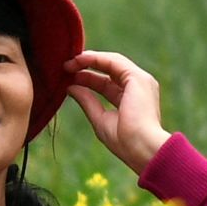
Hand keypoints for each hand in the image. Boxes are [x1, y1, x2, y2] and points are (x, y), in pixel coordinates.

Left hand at [67, 50, 169, 168]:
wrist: (141, 147)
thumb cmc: (124, 141)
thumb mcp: (100, 119)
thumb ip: (87, 102)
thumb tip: (71, 88)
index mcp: (132, 100)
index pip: (107, 84)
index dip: (88, 79)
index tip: (68, 79)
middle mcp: (138, 88)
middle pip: (109, 71)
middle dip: (87, 67)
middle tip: (65, 67)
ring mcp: (140, 81)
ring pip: (112, 62)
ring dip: (90, 59)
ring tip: (69, 62)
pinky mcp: (138, 77)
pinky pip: (114, 61)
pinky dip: (96, 58)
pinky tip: (80, 59)